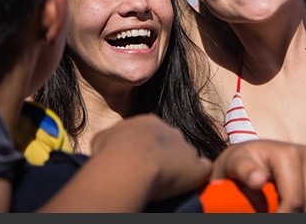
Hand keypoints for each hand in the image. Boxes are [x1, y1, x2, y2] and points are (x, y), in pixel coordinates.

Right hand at [91, 114, 211, 201]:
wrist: (129, 163)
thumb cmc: (111, 151)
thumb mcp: (103, 137)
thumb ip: (113, 137)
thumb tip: (111, 144)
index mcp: (149, 122)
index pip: (153, 134)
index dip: (147, 148)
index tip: (139, 161)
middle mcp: (171, 131)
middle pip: (172, 143)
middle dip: (164, 156)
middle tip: (151, 172)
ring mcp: (186, 148)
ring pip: (187, 156)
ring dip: (179, 167)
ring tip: (166, 181)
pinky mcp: (197, 167)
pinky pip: (203, 170)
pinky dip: (197, 176)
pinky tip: (187, 183)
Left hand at [211, 140, 305, 212]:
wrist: (254, 155)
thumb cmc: (241, 163)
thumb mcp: (234, 164)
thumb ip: (244, 171)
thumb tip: (258, 180)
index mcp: (288, 153)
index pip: (295, 200)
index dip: (285, 217)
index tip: (272, 219)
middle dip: (297, 216)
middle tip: (281, 215)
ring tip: (292, 212)